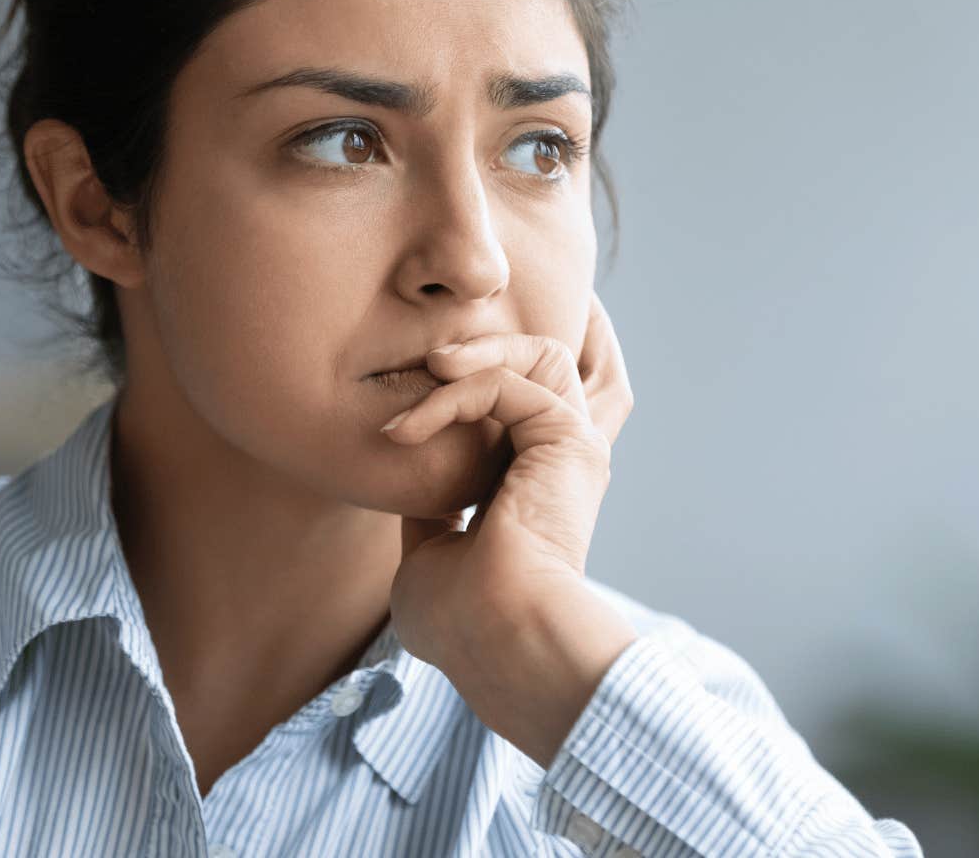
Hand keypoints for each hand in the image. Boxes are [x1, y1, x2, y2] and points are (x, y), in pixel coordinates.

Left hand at [384, 291, 633, 671]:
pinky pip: (507, 383)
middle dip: (496, 339)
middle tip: (429, 358)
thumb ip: (426, 510)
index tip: (425, 370)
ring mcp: (571, 447)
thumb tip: (407, 484)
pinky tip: (409, 428)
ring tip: (426, 372)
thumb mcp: (427, 555)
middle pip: (552, 362)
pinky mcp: (567, 438)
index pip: (527, 405)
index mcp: (536, 487)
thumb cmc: (459, 622)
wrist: (494, 638)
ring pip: (542, 355)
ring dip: (477, 353)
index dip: (487, 374)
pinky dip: (453, 394)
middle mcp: (562, 461)